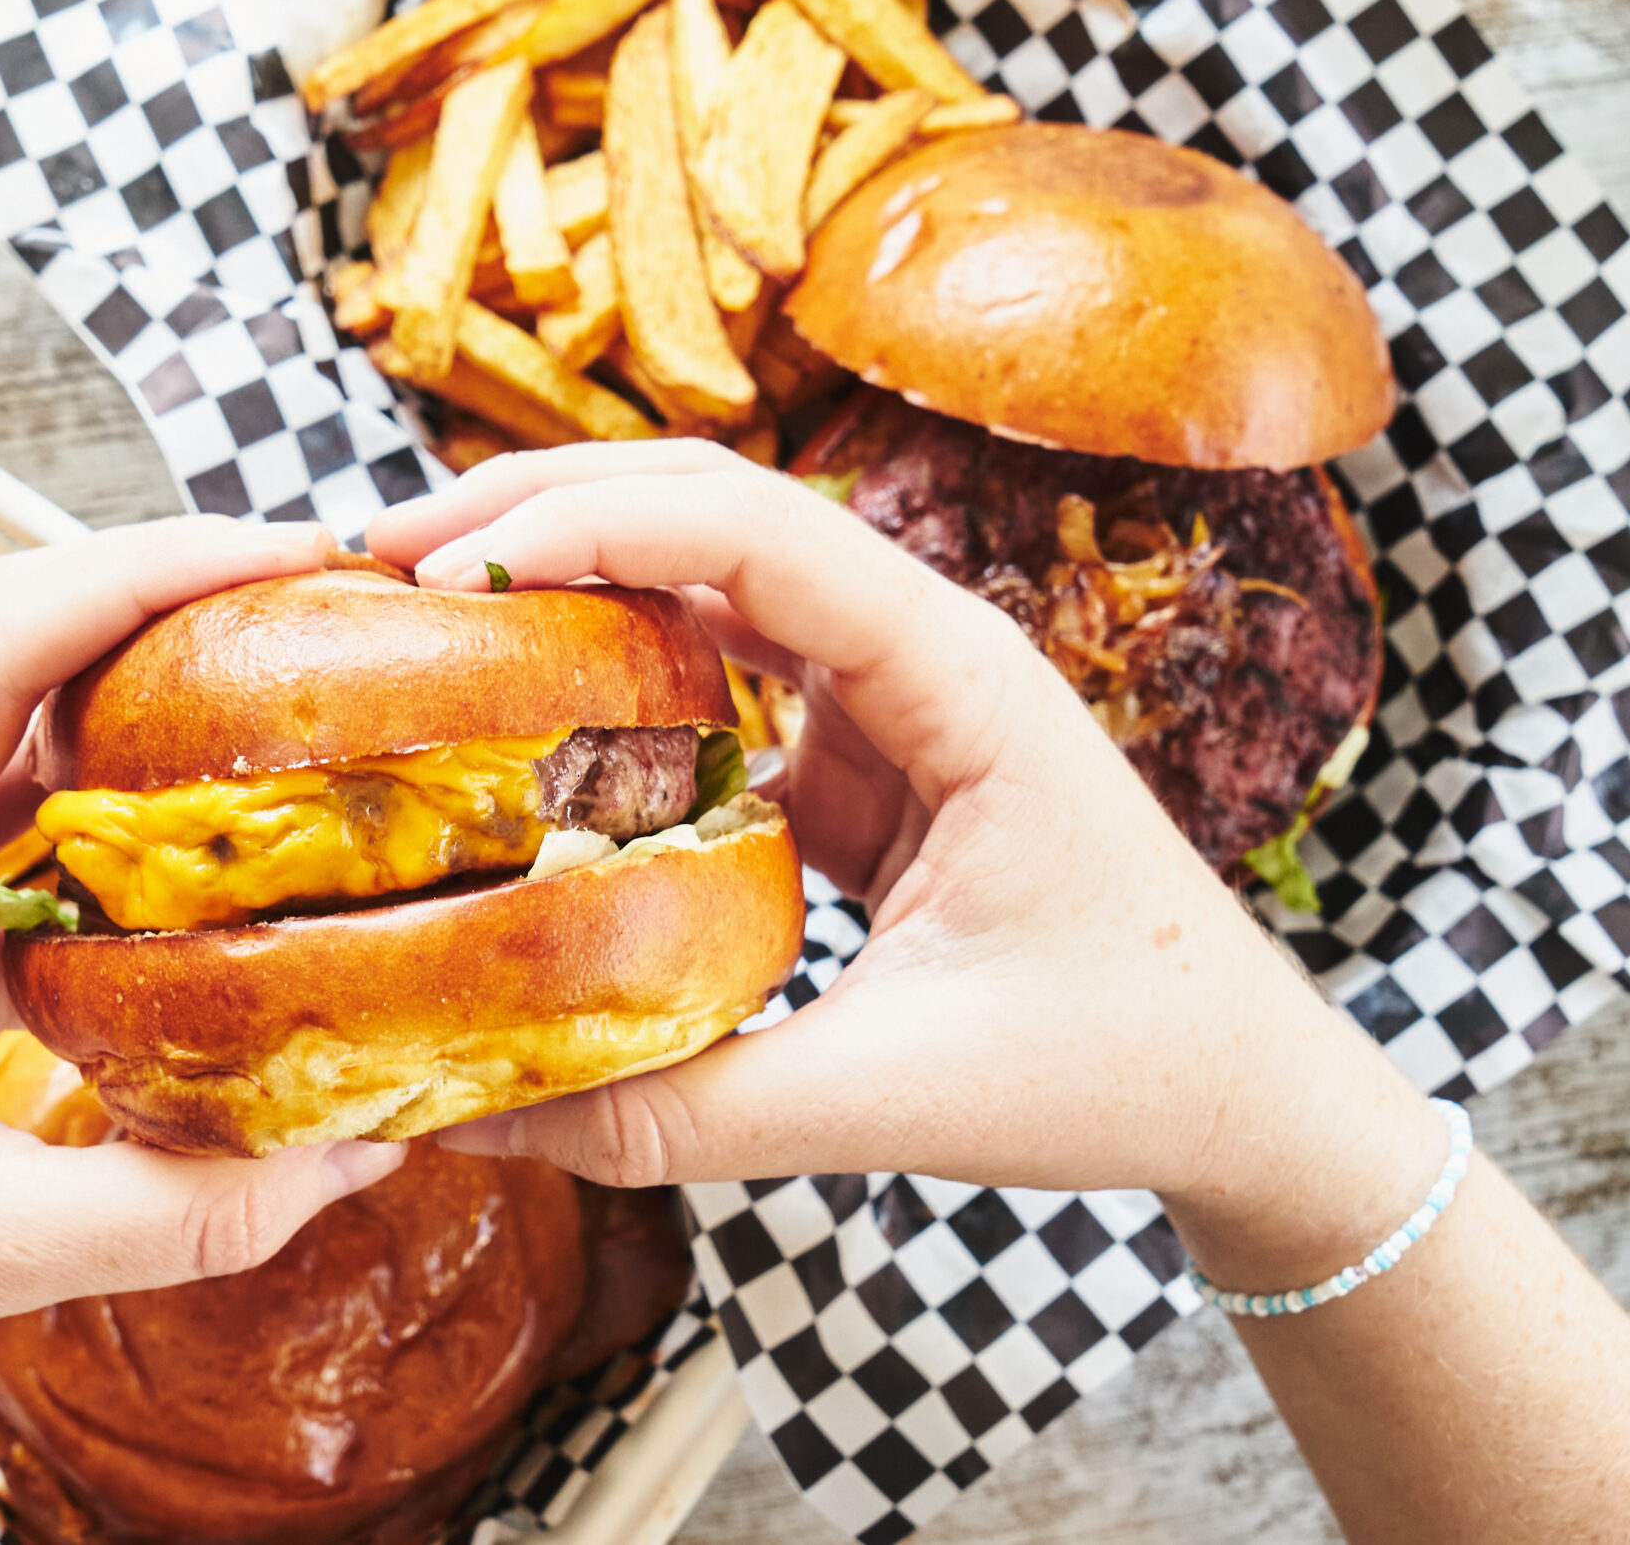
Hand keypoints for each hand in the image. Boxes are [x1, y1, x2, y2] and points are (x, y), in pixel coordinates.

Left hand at [0, 518, 405, 1542]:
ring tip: (306, 694)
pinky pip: (39, 850)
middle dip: (169, 603)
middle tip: (328, 605)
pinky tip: (234, 852)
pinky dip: (139, 828)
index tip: (281, 556)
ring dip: (157, 707)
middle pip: (13, 657)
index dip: (134, 576)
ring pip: (30, 745)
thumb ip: (166, 1213)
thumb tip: (358, 1150)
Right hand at [365, 443, 1436, 1282]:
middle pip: (714, 511)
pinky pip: (709, 686)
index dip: (597, 521)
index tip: (455, 566)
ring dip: (566, 573)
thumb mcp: (898, 1097)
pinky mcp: (852, 761)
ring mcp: (885, 699)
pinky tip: (506, 717)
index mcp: (965, 680)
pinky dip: (603, 679)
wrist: (1241, 1088)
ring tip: (416, 612)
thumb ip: (689, 1114)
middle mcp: (920, 654)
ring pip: (702, 581)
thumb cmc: (1124, 1064)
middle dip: (547, 506)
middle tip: (388, 559)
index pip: (762, 534)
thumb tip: (481, 1123)